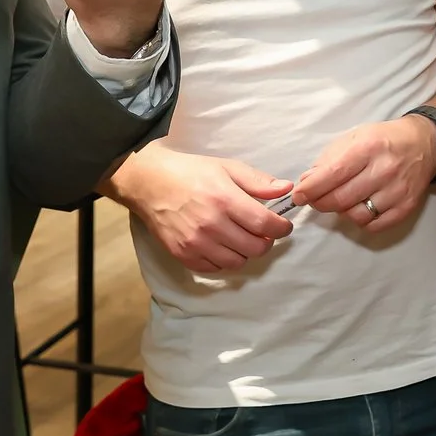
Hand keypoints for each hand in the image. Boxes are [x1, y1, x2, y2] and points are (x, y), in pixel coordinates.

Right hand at [110, 145, 294, 272]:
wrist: (149, 183)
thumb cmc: (190, 172)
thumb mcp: (226, 168)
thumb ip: (258, 181)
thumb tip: (286, 188)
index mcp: (225, 200)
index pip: (265, 224)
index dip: (281, 228)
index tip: (283, 225)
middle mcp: (211, 225)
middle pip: (255, 248)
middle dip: (266, 241)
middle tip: (262, 231)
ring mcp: (196, 243)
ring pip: (238, 262)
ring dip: (245, 251)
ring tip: (241, 237)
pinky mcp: (183, 255)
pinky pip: (215, 268)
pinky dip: (224, 259)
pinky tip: (222, 244)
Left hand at [293, 115, 435, 233]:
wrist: (424, 144)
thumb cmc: (382, 140)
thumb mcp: (354, 138)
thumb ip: (328, 160)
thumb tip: (307, 182)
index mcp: (368, 147)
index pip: (333, 174)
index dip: (311, 189)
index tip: (299, 196)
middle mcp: (384, 169)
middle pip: (341, 199)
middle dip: (321, 203)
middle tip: (315, 200)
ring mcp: (398, 190)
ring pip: (356, 215)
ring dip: (342, 211)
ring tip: (343, 199)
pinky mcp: (406, 206)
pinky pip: (374, 225)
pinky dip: (361, 220)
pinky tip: (361, 207)